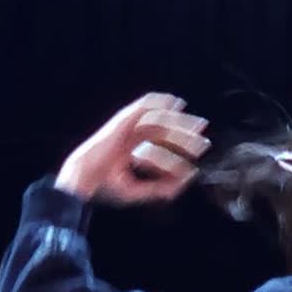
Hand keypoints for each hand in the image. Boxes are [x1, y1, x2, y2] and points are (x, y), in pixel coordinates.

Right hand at [56, 93, 210, 201]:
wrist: (87, 178)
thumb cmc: (107, 187)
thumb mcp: (139, 191)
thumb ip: (162, 188)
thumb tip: (188, 179)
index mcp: (131, 151)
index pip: (160, 145)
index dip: (181, 147)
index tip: (200, 152)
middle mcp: (131, 137)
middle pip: (164, 131)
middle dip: (185, 135)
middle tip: (205, 142)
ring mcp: (127, 127)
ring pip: (160, 120)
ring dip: (180, 122)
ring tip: (199, 126)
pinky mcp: (123, 120)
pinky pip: (144, 105)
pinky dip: (160, 101)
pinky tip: (177, 104)